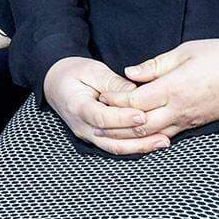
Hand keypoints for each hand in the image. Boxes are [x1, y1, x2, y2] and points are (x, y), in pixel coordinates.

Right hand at [42, 57, 160, 155]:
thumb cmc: (73, 72)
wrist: (55, 81)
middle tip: (163, 137)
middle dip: (139, 140)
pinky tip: (151, 143)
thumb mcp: (92, 70)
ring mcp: (87, 134)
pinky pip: (114, 146)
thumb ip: (113, 82)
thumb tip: (136, 92)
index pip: (102, 117)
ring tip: (162, 143)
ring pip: (114, 148)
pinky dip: (133, 146)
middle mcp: (81, 125)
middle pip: (111, 140)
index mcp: (77, 106)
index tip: (143, 115)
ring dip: (139, 148)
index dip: (123, 118)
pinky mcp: (94, 137)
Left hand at [103, 40, 218, 139]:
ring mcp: (189, 120)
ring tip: (111, 132)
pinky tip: (139, 135)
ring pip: (153, 135)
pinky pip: (169, 135)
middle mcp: (180, 109)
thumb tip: (129, 73)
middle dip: (116, 124)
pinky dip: (150, 137)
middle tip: (96, 120)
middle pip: (139, 124)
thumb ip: (155, 65)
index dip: (115, 101)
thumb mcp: (185, 51)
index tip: (100, 95)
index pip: (134, 101)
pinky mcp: (197, 124)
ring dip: (130, 136)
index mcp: (174, 88)